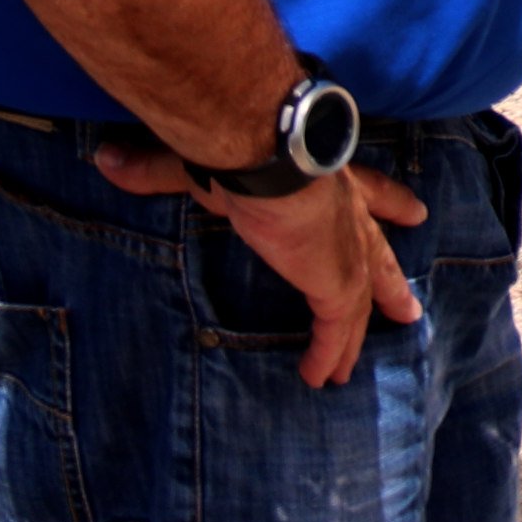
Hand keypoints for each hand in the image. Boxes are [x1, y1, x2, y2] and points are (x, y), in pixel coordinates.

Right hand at [95, 141, 430, 386]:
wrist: (266, 150)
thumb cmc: (242, 144)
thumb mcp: (204, 159)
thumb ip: (155, 167)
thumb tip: (106, 160)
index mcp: (330, 178)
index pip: (369, 192)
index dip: (390, 203)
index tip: (415, 214)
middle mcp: (347, 212)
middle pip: (378, 251)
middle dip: (390, 281)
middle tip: (407, 307)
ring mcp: (346, 248)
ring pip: (360, 298)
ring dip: (359, 331)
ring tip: (354, 362)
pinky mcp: (337, 279)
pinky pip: (337, 327)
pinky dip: (330, 351)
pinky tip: (322, 377)